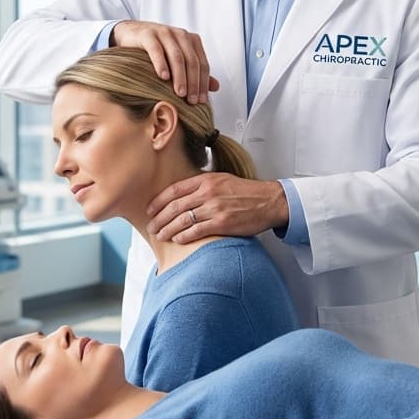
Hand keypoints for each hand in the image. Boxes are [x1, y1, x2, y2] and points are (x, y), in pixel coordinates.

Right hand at [111, 20, 219, 104]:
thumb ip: (196, 72)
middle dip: (193, 82)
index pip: (202, 63)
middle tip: (191, 100)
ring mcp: (164, 32)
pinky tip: (163, 77)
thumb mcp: (178, 60)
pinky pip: (157, 50)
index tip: (201, 101)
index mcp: (191, 40)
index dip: (203, 83)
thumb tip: (216, 87)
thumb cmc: (156, 50)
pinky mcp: (148, 35)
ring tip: (179, 93)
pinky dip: (161, 64)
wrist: (130, 34)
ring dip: (180, 76)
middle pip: (192, 61)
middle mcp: (180, 34)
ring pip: (177, 56)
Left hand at [147, 173, 288, 241]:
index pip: (174, 190)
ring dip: (168, 229)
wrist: (269, 201)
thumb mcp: (221, 179)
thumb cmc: (246, 191)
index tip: (150, 210)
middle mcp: (207, 193)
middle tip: (151, 227)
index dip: (158, 201)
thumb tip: (181, 194)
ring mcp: (214, 208)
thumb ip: (201, 185)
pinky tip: (177, 239)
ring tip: (160, 235)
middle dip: (159, 218)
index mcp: (205, 180)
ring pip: (182, 220)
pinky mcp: (222, 223)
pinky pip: (197, 231)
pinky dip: (184, 236)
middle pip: (174, 207)